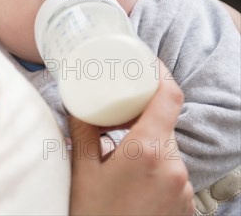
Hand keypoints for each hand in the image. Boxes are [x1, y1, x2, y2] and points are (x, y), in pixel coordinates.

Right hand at [69, 62, 194, 214]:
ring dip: (147, 140)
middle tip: (117, 106)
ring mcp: (183, 187)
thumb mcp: (81, 170)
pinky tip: (130, 174)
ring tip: (118, 146)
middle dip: (142, 111)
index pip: (169, 96)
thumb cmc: (92, 214)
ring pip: (168, 147)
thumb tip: (77, 99)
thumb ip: (82, 130)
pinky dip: (154, 164)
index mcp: (149, 151)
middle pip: (166, 122)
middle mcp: (175, 166)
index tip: (144, 62)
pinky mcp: (185, 205)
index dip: (159, 73)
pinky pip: (172, 171)